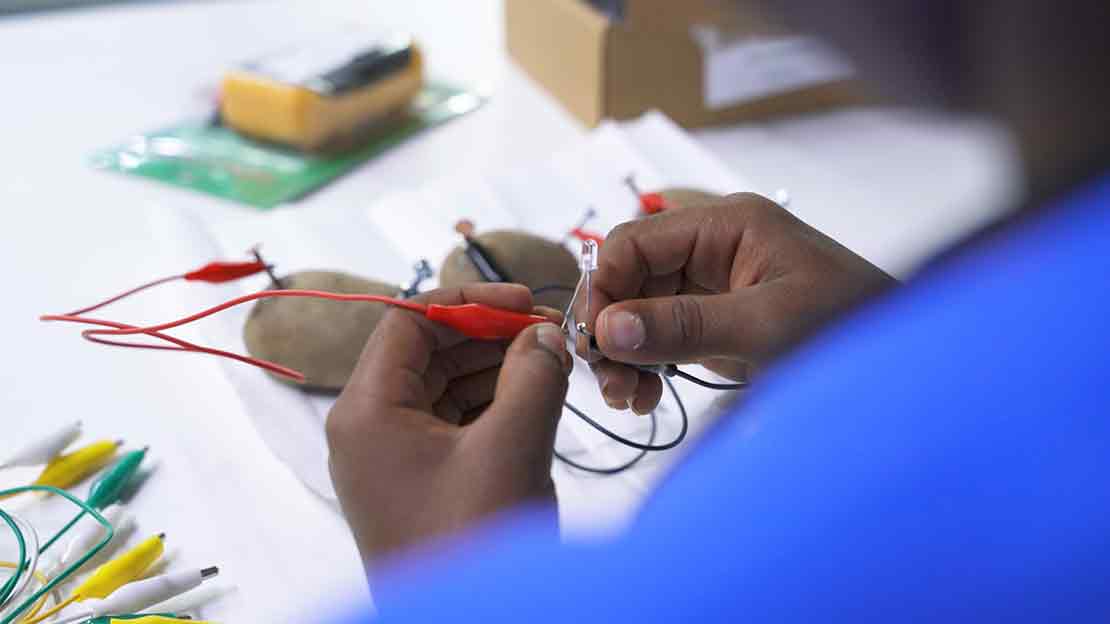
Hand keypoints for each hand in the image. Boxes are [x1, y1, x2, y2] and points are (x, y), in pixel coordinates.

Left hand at [327, 283, 571, 561]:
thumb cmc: (469, 544)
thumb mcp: (510, 449)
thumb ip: (532, 376)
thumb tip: (547, 333)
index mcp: (366, 411)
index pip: (408, 321)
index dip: (467, 302)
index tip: (523, 300)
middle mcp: (369, 428)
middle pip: (427, 351)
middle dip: (489, 335)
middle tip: (548, 332)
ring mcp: (394, 458)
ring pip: (444, 386)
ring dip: (496, 368)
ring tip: (551, 364)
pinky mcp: (421, 481)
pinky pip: (454, 422)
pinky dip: (494, 404)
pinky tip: (536, 399)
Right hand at [578, 193, 894, 412]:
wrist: (908, 363)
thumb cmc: (852, 325)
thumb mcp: (765, 327)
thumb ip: (683, 326)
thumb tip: (607, 328)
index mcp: (726, 224)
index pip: (634, 243)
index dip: (605, 290)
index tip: (596, 344)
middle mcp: (714, 246)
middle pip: (632, 278)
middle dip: (613, 329)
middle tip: (611, 384)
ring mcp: (715, 283)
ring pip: (641, 309)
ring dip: (625, 352)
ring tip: (630, 399)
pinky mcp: (720, 318)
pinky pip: (664, 333)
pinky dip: (648, 363)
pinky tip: (646, 395)